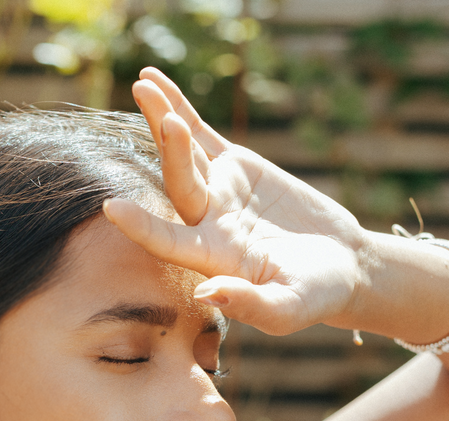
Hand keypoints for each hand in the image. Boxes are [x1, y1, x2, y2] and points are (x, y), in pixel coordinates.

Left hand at [103, 67, 367, 335]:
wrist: (338, 266)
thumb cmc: (313, 298)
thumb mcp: (288, 310)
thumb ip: (249, 304)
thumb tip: (206, 292)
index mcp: (213, 258)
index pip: (169, 242)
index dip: (141, 227)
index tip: (110, 207)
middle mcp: (206, 223)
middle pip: (178, 183)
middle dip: (169, 150)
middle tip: (164, 118)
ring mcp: (218, 192)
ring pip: (184, 153)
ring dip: (163, 119)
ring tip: (143, 84)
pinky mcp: (235, 168)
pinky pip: (202, 134)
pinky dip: (181, 107)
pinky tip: (155, 83)